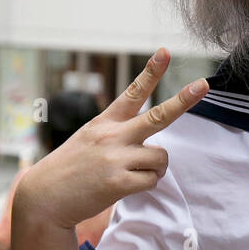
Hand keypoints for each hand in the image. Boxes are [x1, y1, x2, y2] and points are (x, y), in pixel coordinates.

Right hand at [13, 50, 207, 230]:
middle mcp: (112, 136)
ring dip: (156, 168)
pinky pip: (152, 180)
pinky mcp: (118, 182)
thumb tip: (153, 148)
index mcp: (105, 122)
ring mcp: (116, 158)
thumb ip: (118, 136)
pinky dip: (146, 184)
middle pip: (158, 116)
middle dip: (183, 101)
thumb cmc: (71, 169)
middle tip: (203, 84)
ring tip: (136, 172)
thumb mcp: (89, 140)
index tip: (166, 52)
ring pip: (161, 157)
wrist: (44, 197)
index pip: (133, 92)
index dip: (151, 72)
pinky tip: (127, 186)